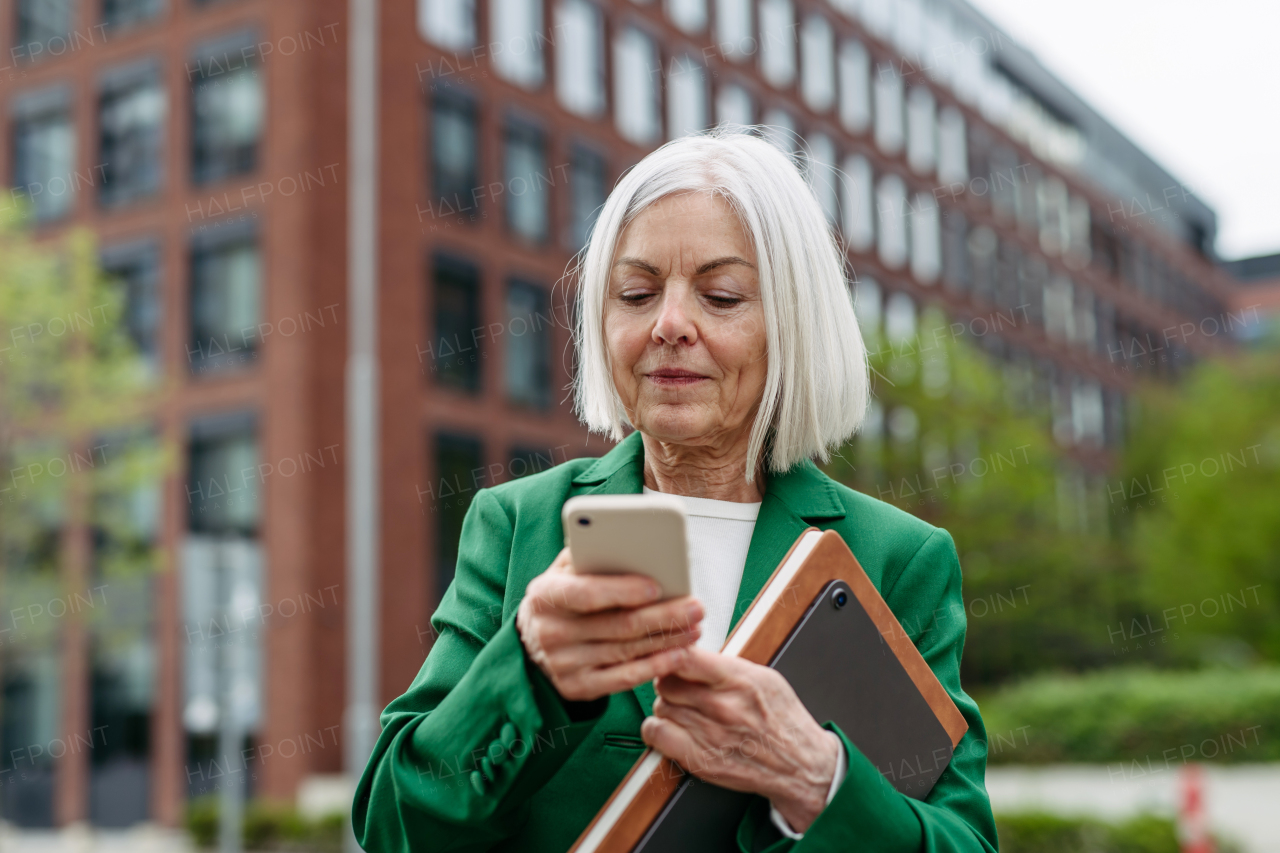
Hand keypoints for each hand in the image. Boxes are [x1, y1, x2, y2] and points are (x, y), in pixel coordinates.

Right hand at [515, 547, 703, 701]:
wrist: (529, 643)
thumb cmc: (561, 598)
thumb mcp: (563, 571)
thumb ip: (591, 556)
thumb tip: (634, 542)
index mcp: (545, 595)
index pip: (587, 593)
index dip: (623, 590)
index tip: (657, 586)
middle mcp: (550, 632)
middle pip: (618, 625)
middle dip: (663, 615)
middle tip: (696, 607)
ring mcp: (563, 664)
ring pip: (627, 651)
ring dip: (667, 640)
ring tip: (695, 627)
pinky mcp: (576, 687)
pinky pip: (623, 679)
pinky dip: (654, 667)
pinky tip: (678, 655)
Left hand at [641, 646, 841, 833]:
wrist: (800, 763)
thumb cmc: (782, 720)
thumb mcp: (764, 677)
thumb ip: (725, 665)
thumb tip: (692, 652)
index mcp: (738, 680)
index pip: (685, 658)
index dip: (670, 653)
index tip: (669, 654)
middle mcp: (722, 706)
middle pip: (667, 681)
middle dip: (669, 679)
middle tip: (679, 685)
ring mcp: (709, 734)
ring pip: (661, 705)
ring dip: (667, 705)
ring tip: (683, 708)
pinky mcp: (700, 760)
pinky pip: (656, 733)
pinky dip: (656, 728)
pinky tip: (670, 726)